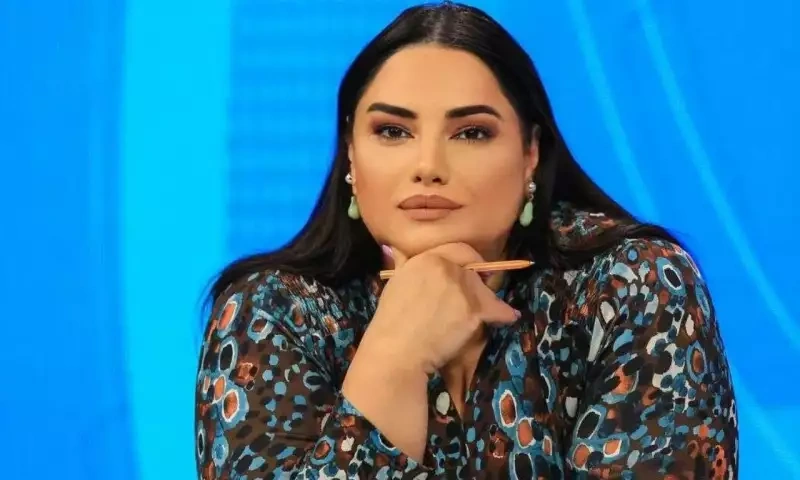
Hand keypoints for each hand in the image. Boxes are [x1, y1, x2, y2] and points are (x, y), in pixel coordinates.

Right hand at [362, 242, 520, 375]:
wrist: (396, 350)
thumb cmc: (390, 322)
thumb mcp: (393, 284)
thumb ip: (402, 264)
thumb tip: (394, 249)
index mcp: (426, 258)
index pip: (458, 251)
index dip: (467, 262)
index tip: (470, 272)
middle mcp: (446, 267)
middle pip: (473, 271)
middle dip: (477, 283)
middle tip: (475, 298)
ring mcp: (461, 288)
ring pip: (485, 290)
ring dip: (488, 301)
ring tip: (487, 313)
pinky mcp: (473, 309)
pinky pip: (497, 308)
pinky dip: (504, 314)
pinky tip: (509, 317)